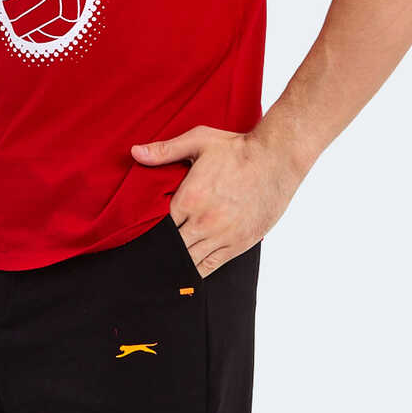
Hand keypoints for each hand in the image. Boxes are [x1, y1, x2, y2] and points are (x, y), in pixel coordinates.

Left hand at [130, 126, 303, 276]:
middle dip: (159, 250)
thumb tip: (134, 152)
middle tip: (145, 256)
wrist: (276, 159)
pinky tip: (186, 272)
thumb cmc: (237, 148)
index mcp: (189, 198)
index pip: (158, 226)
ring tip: (162, 266)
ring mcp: (222, 235)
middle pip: (171, 248)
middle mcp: (204, 221)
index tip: (137, 236)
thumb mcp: (198, 140)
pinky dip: (196, 271)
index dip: (147, 232)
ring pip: (189, 261)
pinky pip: (211, 267)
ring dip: (176, 263)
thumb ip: (165, 150)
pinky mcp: (239, 244)